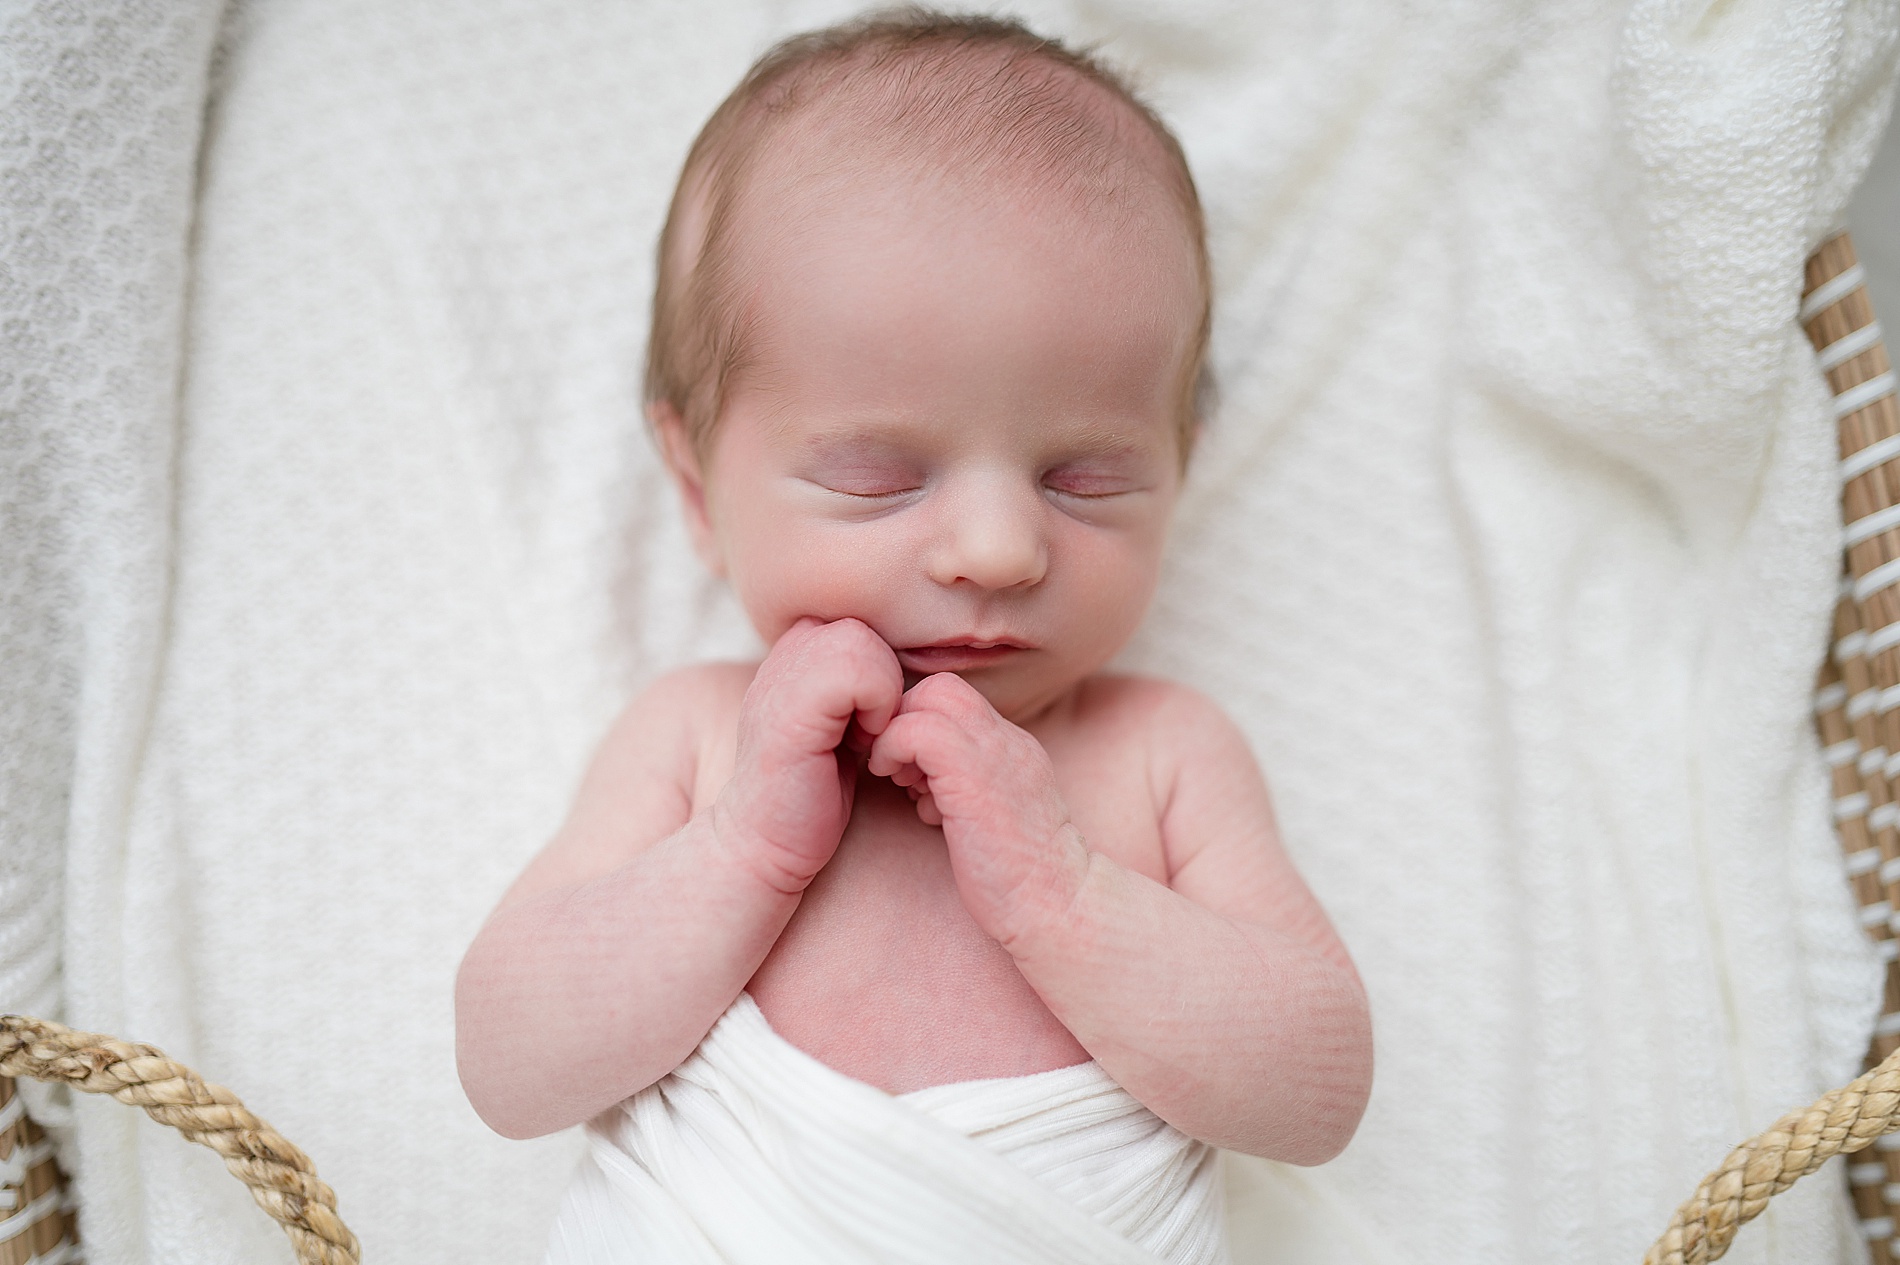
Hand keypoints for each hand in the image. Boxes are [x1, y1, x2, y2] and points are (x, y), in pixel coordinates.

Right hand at [718, 618, 903, 891]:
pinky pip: (861, 675)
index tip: (867, 720)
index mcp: (799, 645)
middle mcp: (785, 648)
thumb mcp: (842, 719)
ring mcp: (782, 672)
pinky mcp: (791, 706)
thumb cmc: (813, 787)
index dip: (882, 671)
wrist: (764, 841)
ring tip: (864, 739)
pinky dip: (877, 711)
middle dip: (884, 681)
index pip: (868, 623)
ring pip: (863, 642)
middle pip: (867, 628)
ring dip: (882, 697)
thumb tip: (920, 653)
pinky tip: (861, 747)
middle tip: (868, 732)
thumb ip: (861, 677)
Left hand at [866, 673, 1088, 945]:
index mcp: (1011, 748)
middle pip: (940, 686)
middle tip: (902, 771)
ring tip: (906, 785)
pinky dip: (895, 754)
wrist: (1060, 908)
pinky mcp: (974, 780)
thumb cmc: (1017, 879)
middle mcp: (1006, 740)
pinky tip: (910, 795)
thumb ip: (964, 786)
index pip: (955, 699)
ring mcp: (995, 755)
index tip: (911, 770)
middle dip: (905, 724)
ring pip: (928, 697)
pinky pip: (916, 732)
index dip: (920, 725)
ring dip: (899, 739)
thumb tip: (917, 775)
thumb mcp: (989, 816)